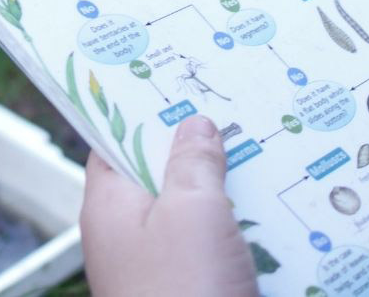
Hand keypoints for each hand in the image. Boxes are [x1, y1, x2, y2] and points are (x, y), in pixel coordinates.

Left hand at [80, 115, 256, 296]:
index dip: (141, 116)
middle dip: (192, 154)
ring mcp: (149, 263)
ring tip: (257, 167)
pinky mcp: (178, 285)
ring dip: (217, 196)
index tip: (171, 92)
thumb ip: (193, 164)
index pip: (113, 143)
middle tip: (230, 124)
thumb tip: (195, 127)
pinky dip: (227, 234)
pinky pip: (202, 247)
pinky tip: (261, 222)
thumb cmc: (180, 289)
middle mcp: (121, 233)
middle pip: (155, 176)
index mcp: (107, 205)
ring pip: (185, 214)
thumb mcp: (194, 212)